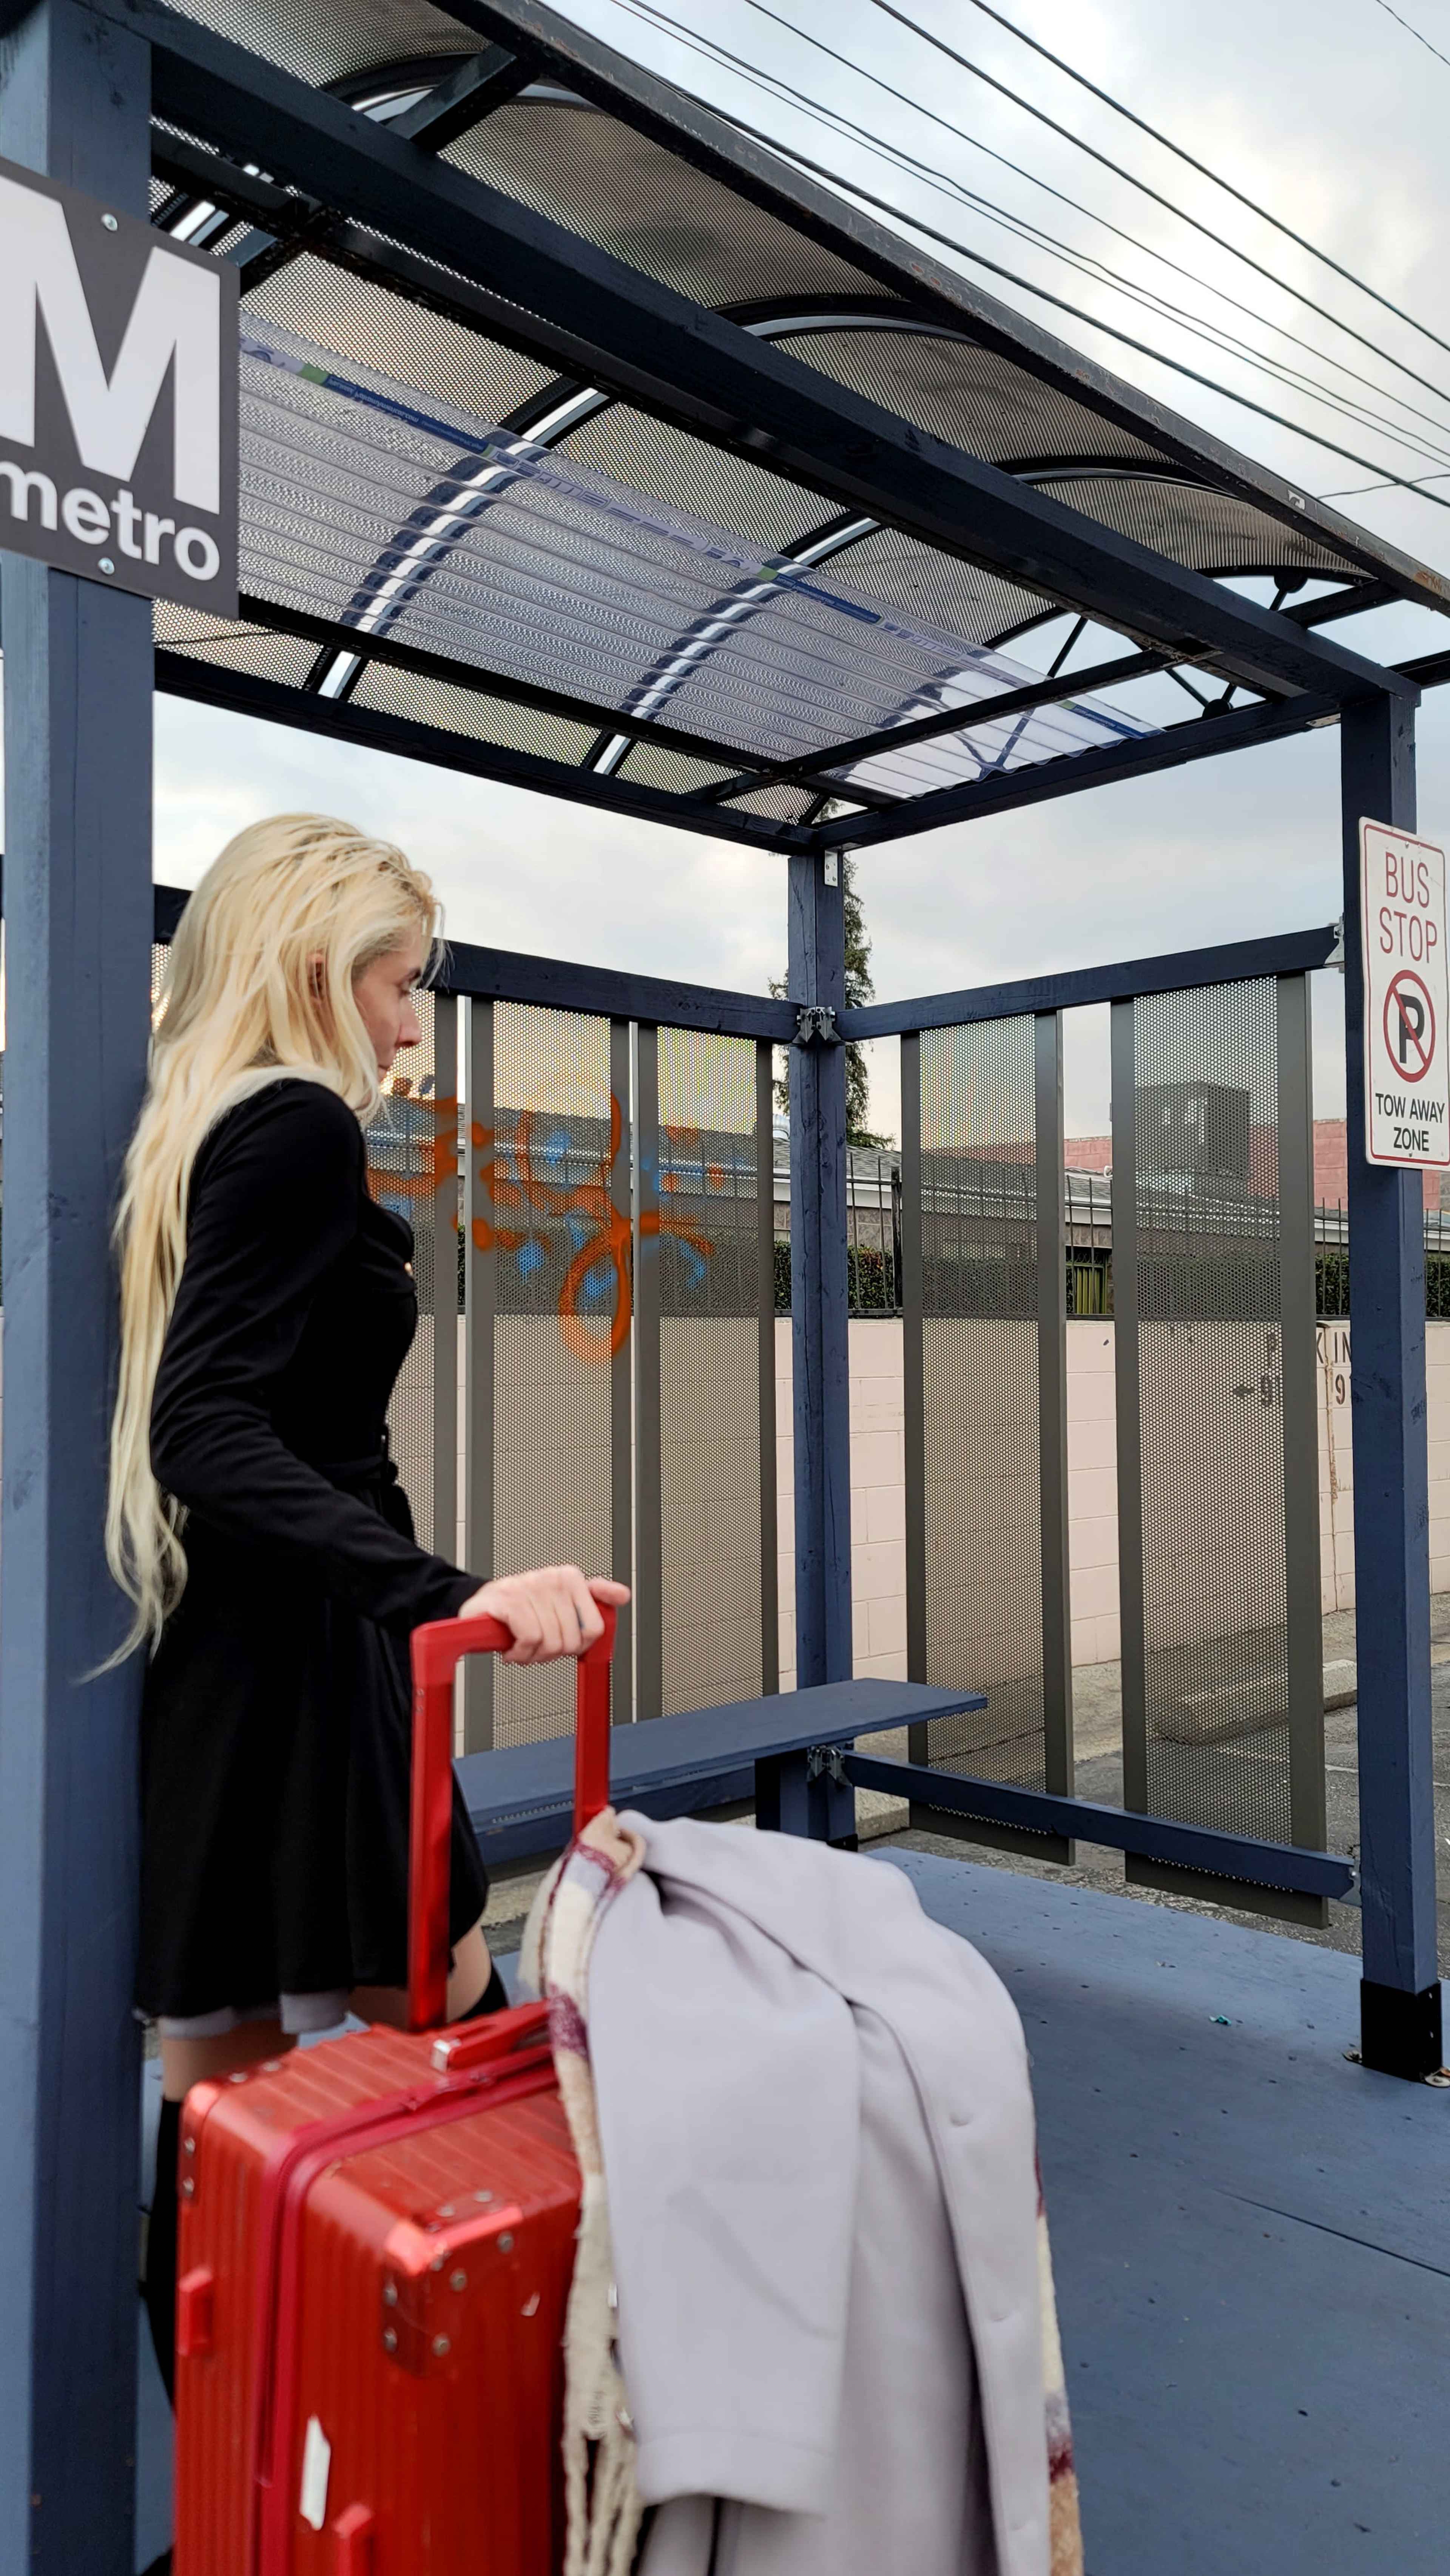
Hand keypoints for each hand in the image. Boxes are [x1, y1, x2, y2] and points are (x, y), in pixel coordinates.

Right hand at [455, 1567, 629, 1664]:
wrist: (482, 1605)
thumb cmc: (523, 1607)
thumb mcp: (562, 1600)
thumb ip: (595, 1597)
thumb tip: (623, 1595)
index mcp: (569, 1578)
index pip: (594, 1627)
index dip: (578, 1646)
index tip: (564, 1643)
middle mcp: (551, 1578)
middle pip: (571, 1640)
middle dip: (552, 1653)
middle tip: (537, 1648)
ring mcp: (528, 1587)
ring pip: (550, 1641)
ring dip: (533, 1655)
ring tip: (523, 1647)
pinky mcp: (507, 1600)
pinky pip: (529, 1638)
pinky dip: (520, 1652)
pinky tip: (512, 1648)